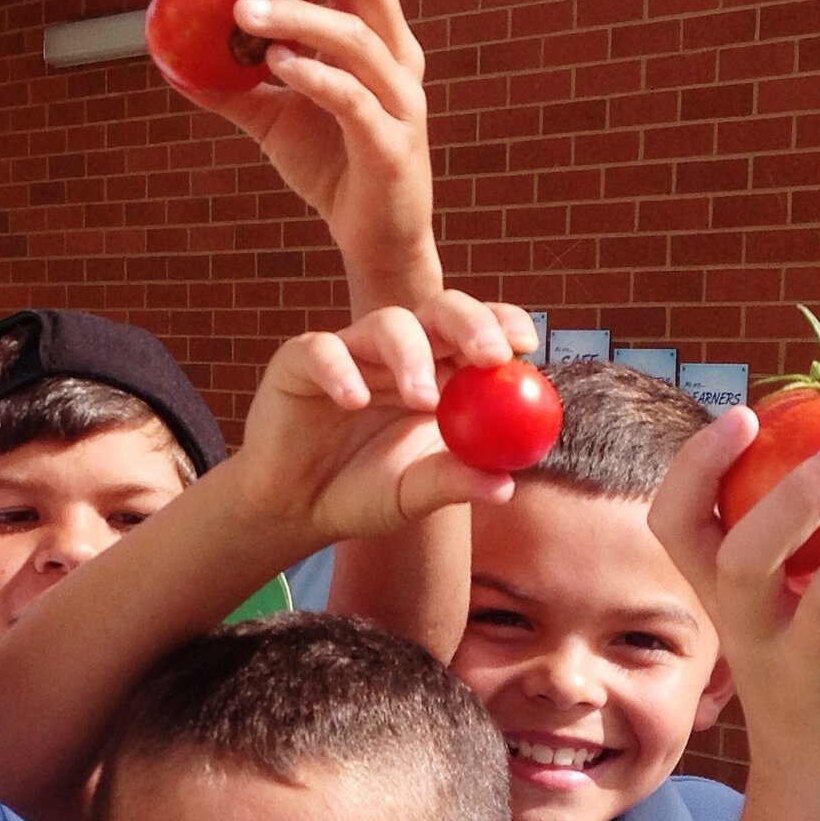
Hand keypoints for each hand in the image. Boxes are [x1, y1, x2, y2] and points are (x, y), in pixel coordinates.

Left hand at [186, 0, 438, 308]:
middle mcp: (399, 62)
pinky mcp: (391, 147)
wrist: (373, 241)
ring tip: (245, 11)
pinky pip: (353, 99)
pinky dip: (314, 75)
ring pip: (358, 38)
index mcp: (380, 43)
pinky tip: (275, 63)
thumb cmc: (333, 170)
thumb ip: (235, 85)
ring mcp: (401, 103)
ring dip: (299, 16)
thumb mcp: (275, 119)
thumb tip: (175, 60)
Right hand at [228, 293, 531, 543]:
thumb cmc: (361, 493)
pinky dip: (341, 370)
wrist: (294, 510)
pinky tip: (354, 401)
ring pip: (387, 322)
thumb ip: (454, 483)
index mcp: (438, 373)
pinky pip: (322, 349)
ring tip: (422, 399)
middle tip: (489, 356)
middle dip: (470, 324)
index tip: (525, 348)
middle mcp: (397, 353)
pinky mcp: (300, 362)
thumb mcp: (413, 495)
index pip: (477, 332)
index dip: (503, 327)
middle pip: (440, 311)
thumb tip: (506, 486)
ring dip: (411, 355)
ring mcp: (351, 352)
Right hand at [648, 409, 819, 811]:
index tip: (742, 414)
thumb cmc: (808, 666)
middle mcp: (753, 632)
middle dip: (793, 498)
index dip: (696, 467)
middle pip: (746, 560)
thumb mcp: (780, 604)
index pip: (676, 525)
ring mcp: (809, 667)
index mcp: (721, 599)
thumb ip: (798, 536)